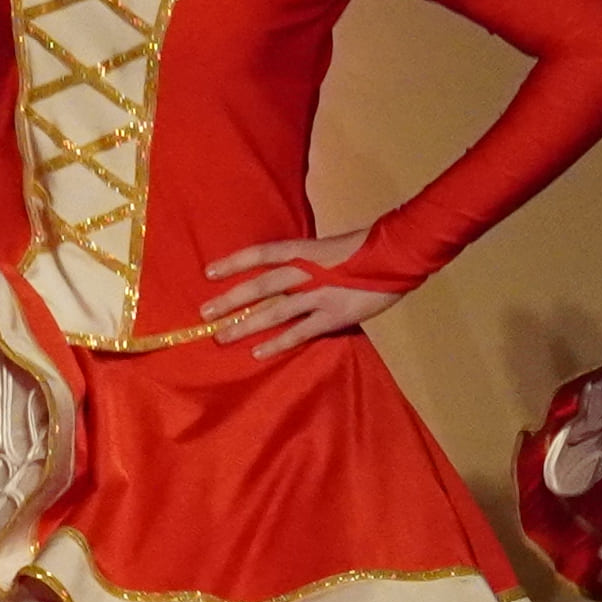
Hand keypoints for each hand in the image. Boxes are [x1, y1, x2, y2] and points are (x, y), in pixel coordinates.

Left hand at [200, 231, 400, 357]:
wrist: (397, 254)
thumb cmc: (362, 249)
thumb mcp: (326, 248)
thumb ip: (302, 262)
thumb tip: (277, 277)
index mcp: (303, 250)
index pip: (260, 254)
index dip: (233, 263)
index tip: (208, 273)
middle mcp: (306, 272)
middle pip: (260, 286)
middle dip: (230, 300)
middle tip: (205, 313)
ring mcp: (319, 295)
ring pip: (275, 312)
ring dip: (246, 325)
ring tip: (221, 336)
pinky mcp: (334, 315)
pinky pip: (300, 332)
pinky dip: (278, 342)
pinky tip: (258, 352)